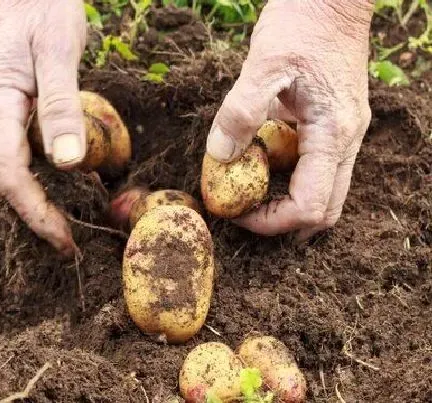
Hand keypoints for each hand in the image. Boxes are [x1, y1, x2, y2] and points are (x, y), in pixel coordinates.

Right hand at [0, 0, 86, 256]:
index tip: (65, 239)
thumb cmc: (44, 12)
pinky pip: (14, 161)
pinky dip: (34, 186)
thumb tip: (67, 161)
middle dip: (30, 218)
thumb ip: (61, 106)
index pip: (6, 174)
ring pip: (2, 177)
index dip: (34, 212)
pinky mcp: (9, 118)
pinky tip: (62, 191)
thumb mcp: (58, 53)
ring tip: (66, 227)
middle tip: (67, 243)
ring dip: (30, 206)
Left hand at [206, 0, 373, 241]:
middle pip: (323, 209)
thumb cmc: (302, 24)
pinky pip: (314, 166)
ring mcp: (344, 134)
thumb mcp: (263, 64)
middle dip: (281, 220)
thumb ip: (240, 112)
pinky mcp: (334, 125)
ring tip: (246, 187)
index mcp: (334, 133)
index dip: (271, 220)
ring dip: (284, 200)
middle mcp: (346, 140)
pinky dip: (286, 176)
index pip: (310, 206)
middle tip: (241, 209)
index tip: (235, 210)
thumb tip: (220, 158)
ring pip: (321, 190)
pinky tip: (259, 159)